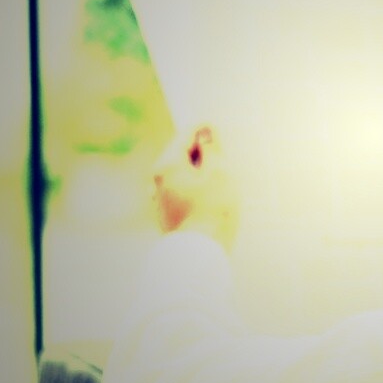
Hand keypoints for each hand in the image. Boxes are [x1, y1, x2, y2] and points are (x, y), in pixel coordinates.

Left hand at [152, 124, 238, 248]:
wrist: (199, 255)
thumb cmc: (213, 211)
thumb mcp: (219, 173)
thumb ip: (212, 149)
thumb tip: (206, 133)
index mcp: (167, 165)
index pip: (185, 135)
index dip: (204, 129)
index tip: (218, 127)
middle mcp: (158, 179)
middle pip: (181, 154)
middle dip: (202, 152)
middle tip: (224, 155)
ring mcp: (160, 198)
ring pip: (183, 174)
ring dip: (201, 172)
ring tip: (222, 178)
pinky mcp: (167, 214)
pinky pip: (183, 191)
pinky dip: (197, 188)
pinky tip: (212, 198)